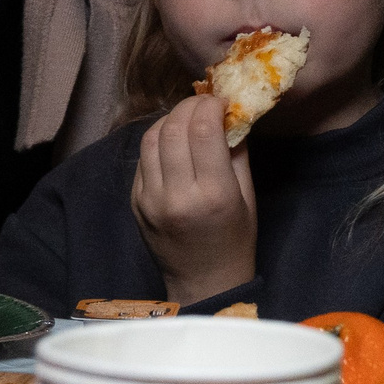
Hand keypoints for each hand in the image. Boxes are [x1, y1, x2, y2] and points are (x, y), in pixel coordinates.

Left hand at [131, 94, 257, 306]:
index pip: (203, 131)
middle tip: (204, 103)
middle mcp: (176, 195)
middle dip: (190, 106)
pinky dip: (157, 141)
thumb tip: (230, 115)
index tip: (221, 101)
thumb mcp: (248, 197)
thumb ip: (237, 154)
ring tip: (187, 117)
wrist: (201, 282)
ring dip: (170, 119)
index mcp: (212, 195)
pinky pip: (142, 159)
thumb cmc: (235, 241)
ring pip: (150, 139)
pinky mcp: (135, 202)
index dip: (210, 106)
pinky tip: (173, 141)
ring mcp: (149, 199)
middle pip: (173, 129)